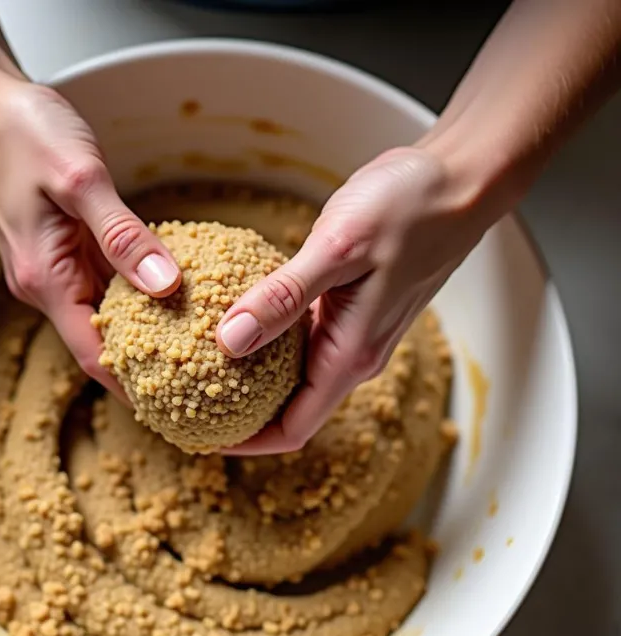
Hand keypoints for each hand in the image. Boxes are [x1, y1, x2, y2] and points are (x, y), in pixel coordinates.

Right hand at [0, 73, 180, 393]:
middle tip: (197, 382)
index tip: (172, 408)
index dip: (131, 386)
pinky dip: (134, 295)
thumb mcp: (80, 179)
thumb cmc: (24, 134)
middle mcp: (46, 283)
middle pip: (99, 342)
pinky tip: (169, 295)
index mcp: (45, 277)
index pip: (91, 353)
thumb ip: (124, 236)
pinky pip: (102, 284)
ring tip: (194, 347)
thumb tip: (166, 287)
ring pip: (103, 314)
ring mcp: (53, 268)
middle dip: (144, 366)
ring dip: (143, 332)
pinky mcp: (62, 250)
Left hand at [216, 145, 496, 454]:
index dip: (246, 443)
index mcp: (350, 355)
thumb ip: (284, 297)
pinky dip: (267, 339)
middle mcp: (353, 354)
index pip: (293, 429)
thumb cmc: (409, 211)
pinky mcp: (349, 306)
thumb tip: (228, 343)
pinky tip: (236, 318)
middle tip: (185, 400)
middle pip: (289, 409)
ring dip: (250, 376)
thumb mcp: (339, 249)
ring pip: (294, 375)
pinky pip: (301, 339)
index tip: (199, 437)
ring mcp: (353, 332)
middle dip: (239, 414)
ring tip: (198, 363)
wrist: (459, 182)